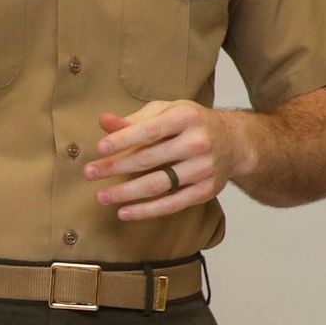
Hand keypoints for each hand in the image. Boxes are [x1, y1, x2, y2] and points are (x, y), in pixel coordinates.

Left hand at [89, 101, 250, 221]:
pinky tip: (124, 212)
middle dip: (115, 167)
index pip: (149, 130)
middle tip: (89, 173)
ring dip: (126, 193)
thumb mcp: (167, 112)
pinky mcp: (205, 191)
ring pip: (158, 185)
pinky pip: (172, 204)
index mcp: (186, 117)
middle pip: (149, 159)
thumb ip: (135, 120)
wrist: (236, 141)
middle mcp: (197, 142)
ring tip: (102, 197)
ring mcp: (203, 168)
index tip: (99, 149)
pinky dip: (146, 211)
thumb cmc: (192, 124)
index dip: (123, 140)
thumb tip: (103, 122)